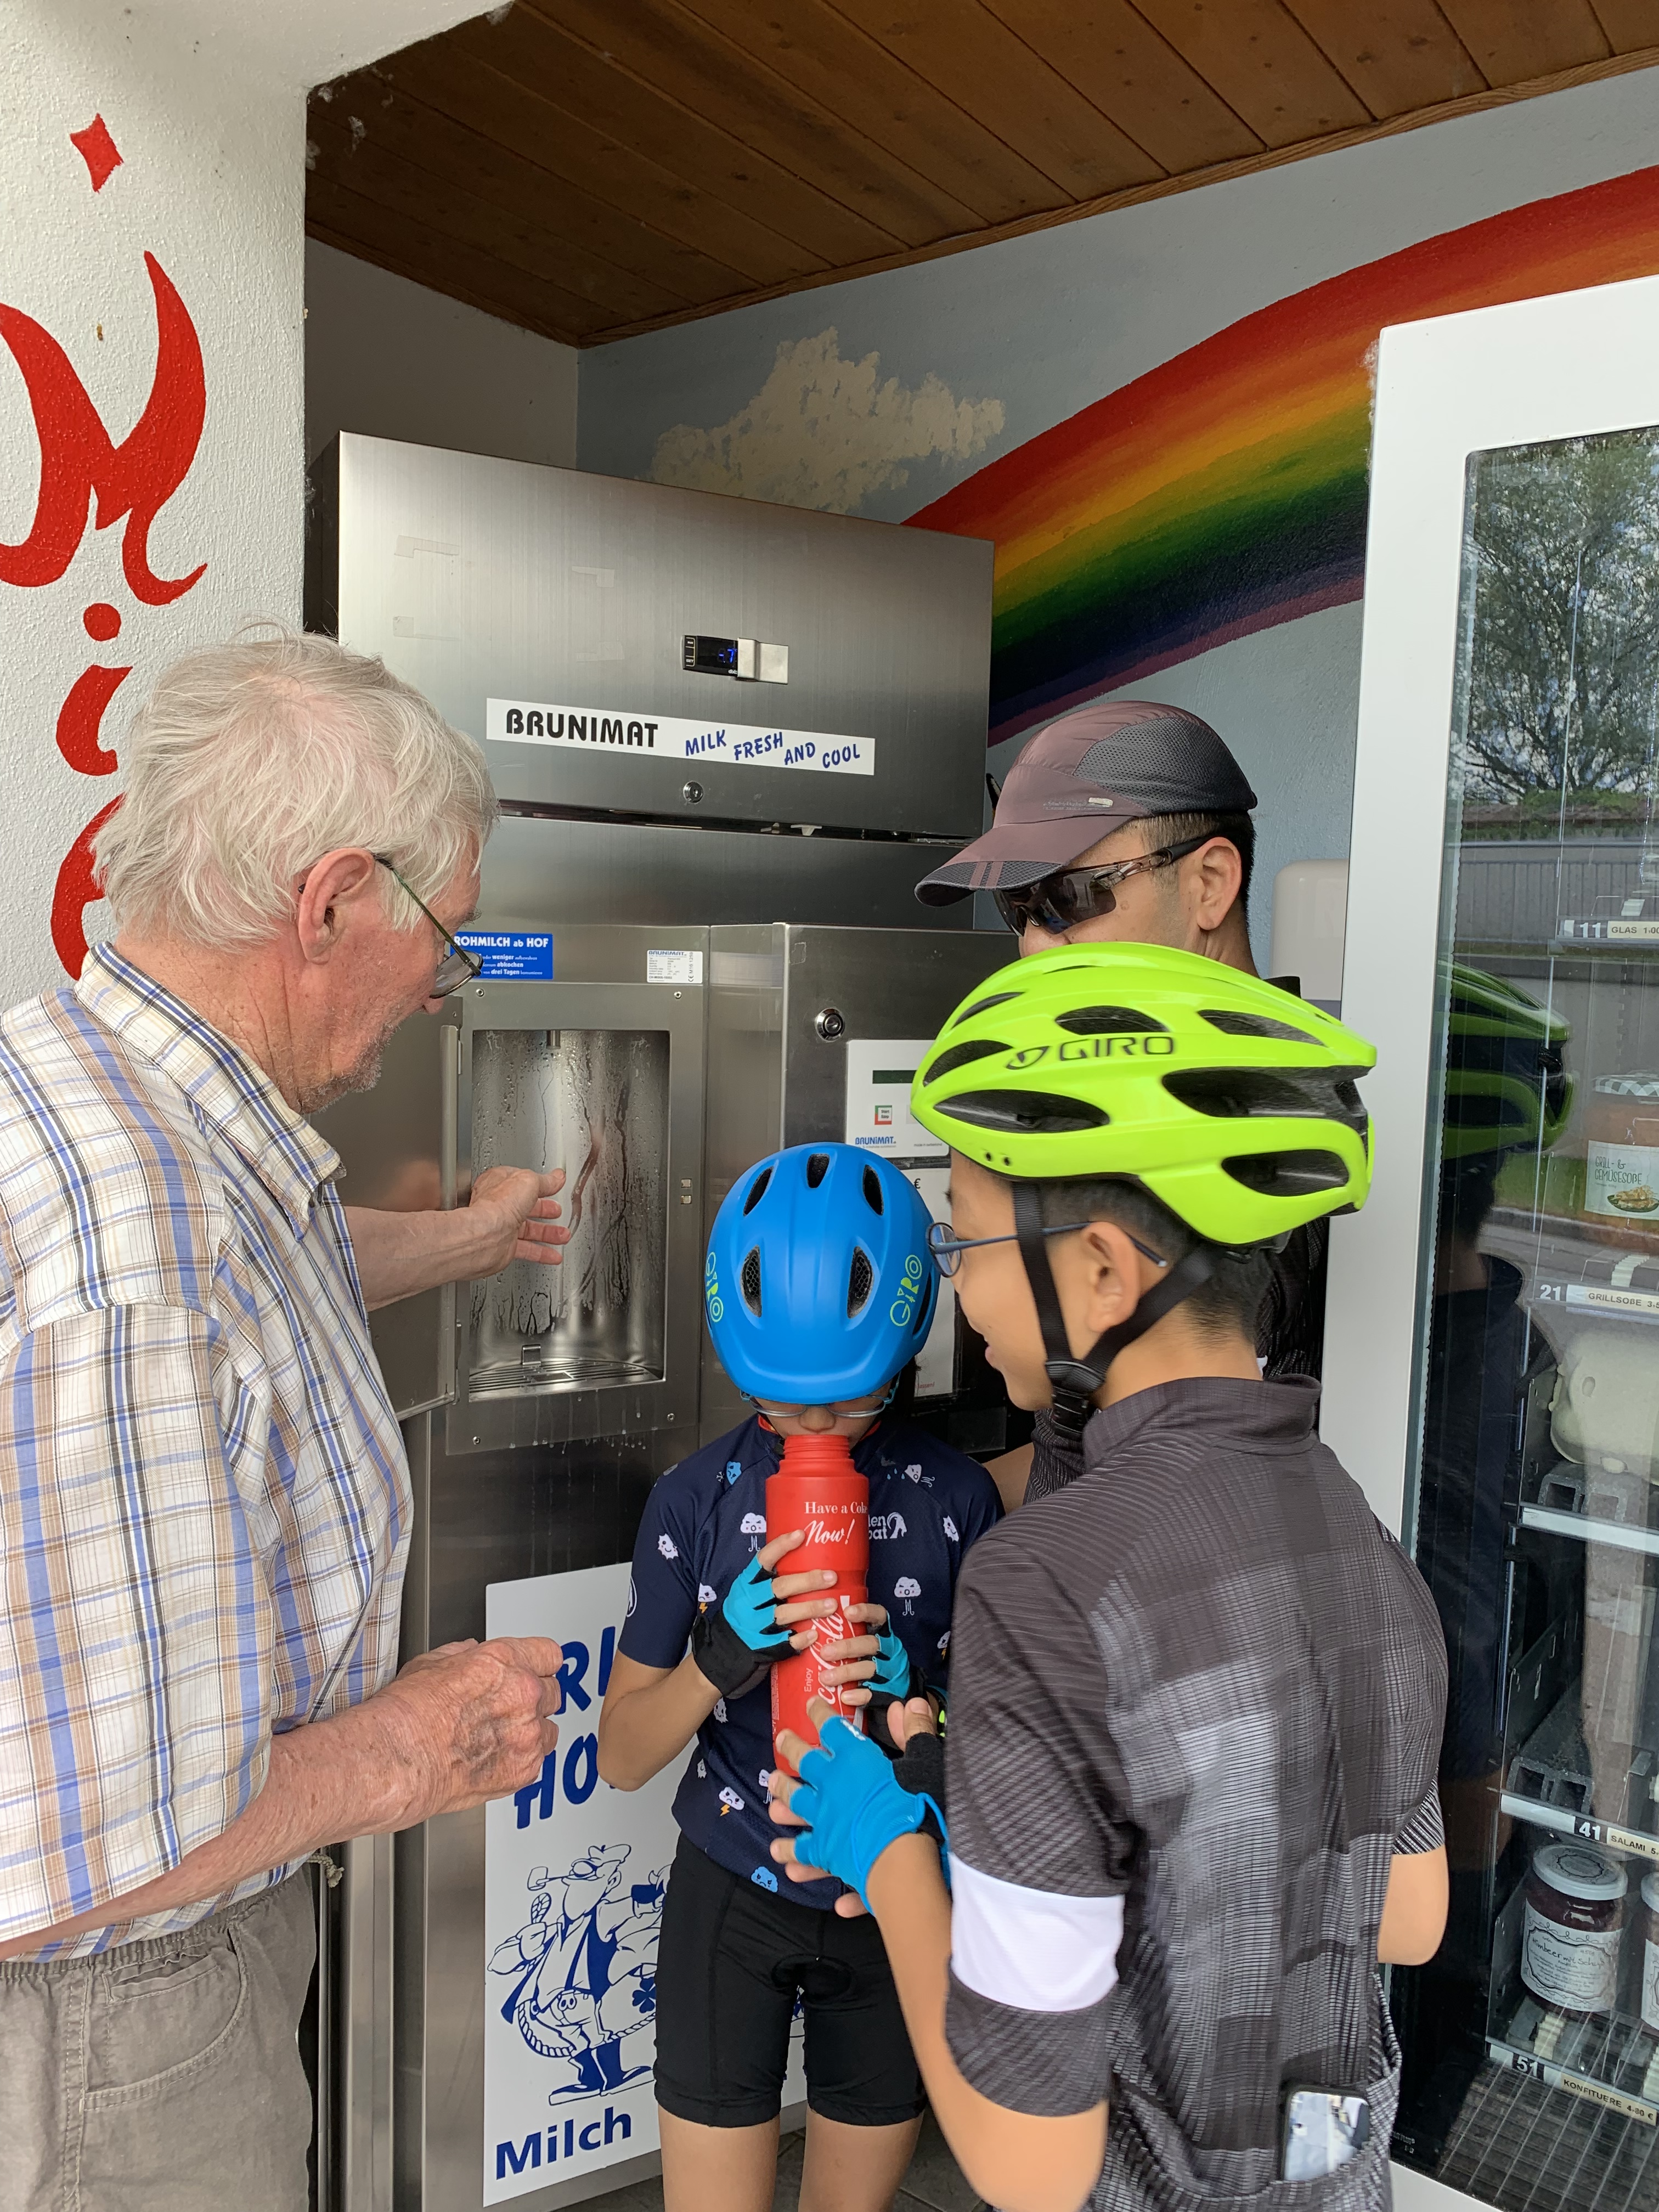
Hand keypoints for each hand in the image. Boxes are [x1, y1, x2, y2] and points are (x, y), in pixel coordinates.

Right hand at [371, 1636, 561, 1820]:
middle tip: (508, 1711)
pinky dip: (520, 1763)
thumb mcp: (431, 1664)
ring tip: (497, 1740)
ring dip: (530, 1733)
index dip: (539, 1665)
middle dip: (534, 1700)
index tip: (535, 1672)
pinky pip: (537, 1762)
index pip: (549, 1655)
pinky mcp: (524, 1770)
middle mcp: (524, 1694)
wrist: (397, 1761)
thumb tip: (471, 1654)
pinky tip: (492, 1761)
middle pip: (553, 1692)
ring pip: (549, 1731)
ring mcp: (527, 1734)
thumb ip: (463, 1655)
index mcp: (505, 1660)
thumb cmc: (406, 1715)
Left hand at [466, 1167, 570, 1273]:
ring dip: (548, 1233)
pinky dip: (542, 1253)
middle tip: (556, 1211)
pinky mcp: (505, 1247)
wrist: (485, 1236)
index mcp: (500, 1184)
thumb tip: (557, 1177)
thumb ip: (545, 1181)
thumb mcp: (528, 1182)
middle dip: (544, 1210)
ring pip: (528, 1230)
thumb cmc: (497, 1205)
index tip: (553, 1187)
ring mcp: (501, 1227)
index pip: (522, 1183)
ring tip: (563, 1235)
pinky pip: (527, 1250)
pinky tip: (553, 1255)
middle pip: (526, 1207)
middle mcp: (499, 1206)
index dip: (539, 1185)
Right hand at [692, 1531, 839, 1697]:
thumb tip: (807, 1558)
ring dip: (809, 1608)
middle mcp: (747, 1602)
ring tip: (832, 1605)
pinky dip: (799, 1639)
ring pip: (783, 1614)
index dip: (781, 1546)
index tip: (801, 1535)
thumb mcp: (749, 1593)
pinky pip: (782, 1643)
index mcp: (746, 1584)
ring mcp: (752, 1626)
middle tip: (832, 1577)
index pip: (763, 1560)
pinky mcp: (759, 1648)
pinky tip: (815, 1635)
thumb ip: (770, 1581)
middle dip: (808, 1580)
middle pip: (779, 1587)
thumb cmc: (745, 1616)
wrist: (722, 1653)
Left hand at [767, 1698, 938, 1907]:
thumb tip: (911, 1702)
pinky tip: (781, 1854)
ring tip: (773, 1788)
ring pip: (795, 1801)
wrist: (902, 1857)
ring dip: (783, 1794)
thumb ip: (915, 1732)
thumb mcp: (923, 1762)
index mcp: (854, 1759)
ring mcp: (824, 1817)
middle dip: (792, 1747)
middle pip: (805, 1761)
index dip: (820, 1713)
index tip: (810, 1704)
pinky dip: (792, 1853)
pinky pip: (803, 1851)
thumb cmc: (916, 1806)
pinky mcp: (825, 1850)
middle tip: (780, 1738)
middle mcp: (832, 1784)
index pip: (833, 1729)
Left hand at [814, 1599, 885, 1708]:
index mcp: (882, 1634)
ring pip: (870, 1668)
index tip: (847, 1612)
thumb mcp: (861, 1644)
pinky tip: (844, 1696)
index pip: (879, 1616)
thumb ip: (845, 1636)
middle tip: (824, 1652)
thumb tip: (808, 1630)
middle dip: (847, 1647)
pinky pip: (873, 1692)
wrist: (891, 1693)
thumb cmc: (866, 1662)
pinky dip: (858, 1694)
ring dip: (846, 1672)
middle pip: (870, 1644)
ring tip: (825, 1677)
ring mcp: (889, 1672)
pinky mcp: (887, 1692)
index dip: (865, 1612)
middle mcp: (889, 1651)